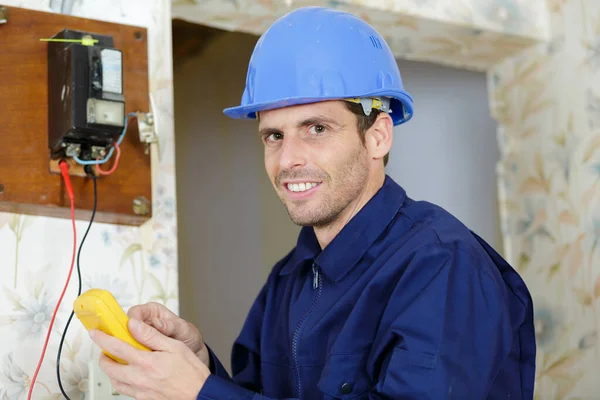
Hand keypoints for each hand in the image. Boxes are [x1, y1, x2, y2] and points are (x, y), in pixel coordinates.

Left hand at [90, 318, 209, 398]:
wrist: (199, 395)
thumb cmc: (190, 372)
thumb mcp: (175, 346)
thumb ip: (151, 335)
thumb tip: (134, 325)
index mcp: (146, 362)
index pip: (116, 347)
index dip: (102, 338)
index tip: (96, 332)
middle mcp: (139, 378)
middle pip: (109, 367)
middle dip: (103, 355)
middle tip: (107, 347)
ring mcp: (139, 391)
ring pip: (114, 380)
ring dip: (111, 369)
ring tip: (117, 360)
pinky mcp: (143, 399)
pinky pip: (124, 390)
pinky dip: (121, 380)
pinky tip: (130, 374)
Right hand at [127, 302, 209, 366]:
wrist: (193, 353)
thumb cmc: (188, 336)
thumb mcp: (182, 329)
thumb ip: (169, 325)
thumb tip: (156, 322)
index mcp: (153, 311)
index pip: (134, 312)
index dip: (131, 321)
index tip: (132, 331)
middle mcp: (144, 322)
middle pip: (125, 327)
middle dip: (125, 337)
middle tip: (130, 347)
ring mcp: (140, 336)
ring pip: (125, 340)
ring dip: (128, 349)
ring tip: (135, 357)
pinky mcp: (139, 349)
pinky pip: (130, 351)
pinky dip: (132, 357)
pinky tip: (137, 362)